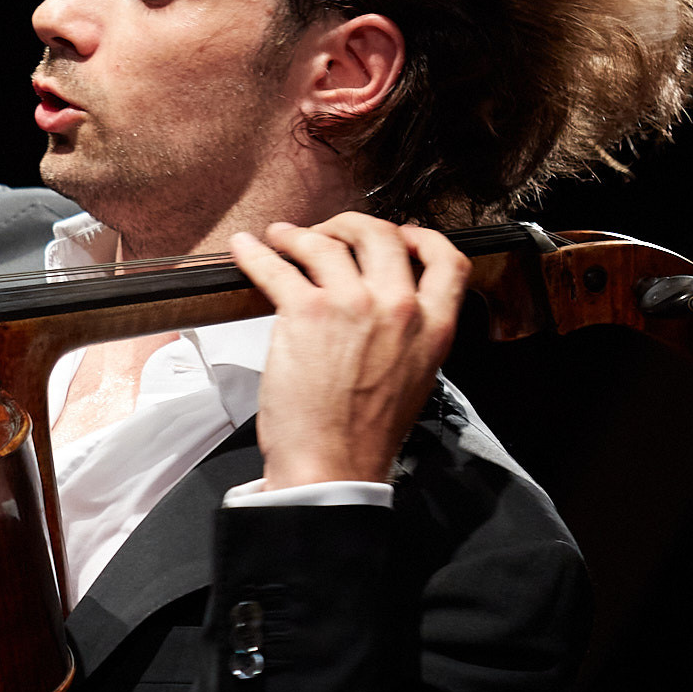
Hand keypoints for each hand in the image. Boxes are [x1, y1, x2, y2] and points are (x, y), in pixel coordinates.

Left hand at [228, 211, 468, 488]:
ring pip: (327, 243)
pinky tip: (246, 249)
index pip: (446, 260)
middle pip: (381, 236)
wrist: (333, 465)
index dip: (420, 238)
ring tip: (282, 238)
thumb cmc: (364, 434)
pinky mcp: (305, 312)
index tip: (399, 235)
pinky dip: (257, 253)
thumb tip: (388, 308)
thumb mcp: (413, 378)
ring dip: (300, 235)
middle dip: (352, 226)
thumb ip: (409, 336)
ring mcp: (352, 304)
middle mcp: (398, 307)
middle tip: (331, 233)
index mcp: (434, 327)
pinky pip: (277, 267)